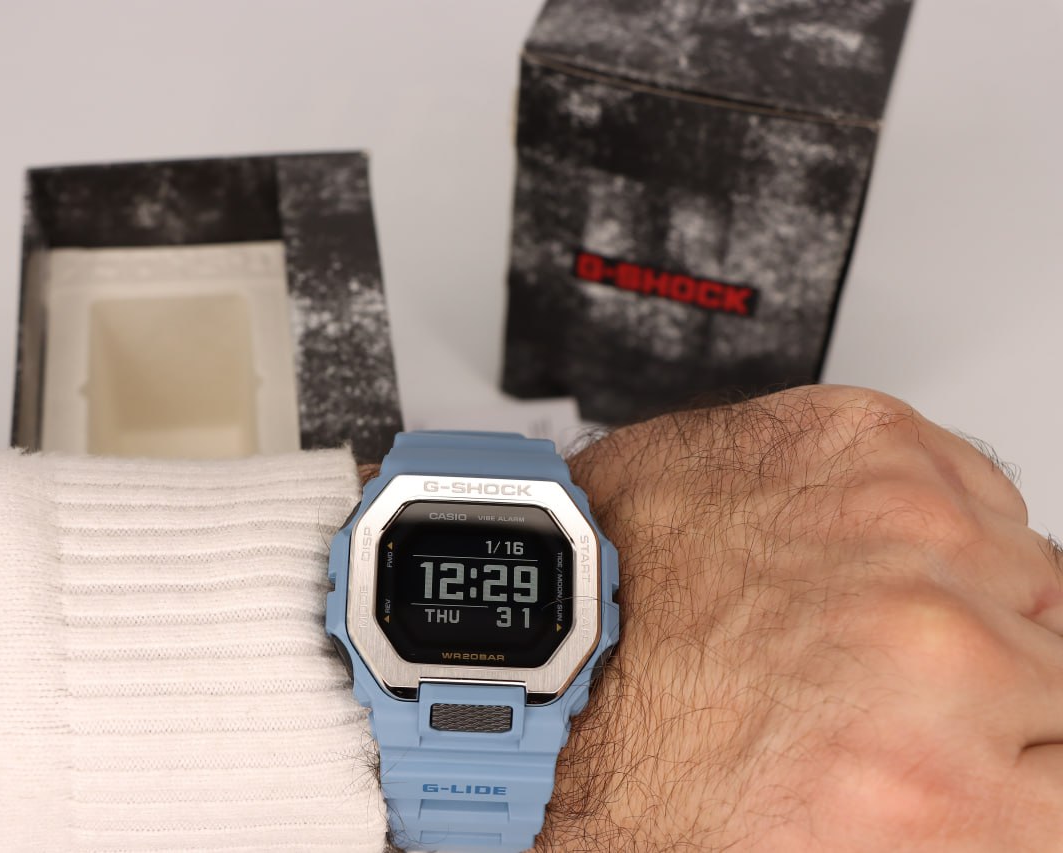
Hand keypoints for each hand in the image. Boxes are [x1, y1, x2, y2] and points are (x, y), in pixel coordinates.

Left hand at [544, 386, 1062, 850]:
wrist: (535, 641)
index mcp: (938, 800)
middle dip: (989, 700)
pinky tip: (839, 560)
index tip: (980, 760)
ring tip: (844, 624)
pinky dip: (931, 531)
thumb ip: (940, 837)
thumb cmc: (624, 755)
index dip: (1019, 770)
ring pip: (1029, 581)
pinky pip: (976, 496)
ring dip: (962, 605)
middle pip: (1059, 679)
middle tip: (879, 700)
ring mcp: (909, 532)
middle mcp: (941, 655)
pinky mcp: (870, 442)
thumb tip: (997, 803)